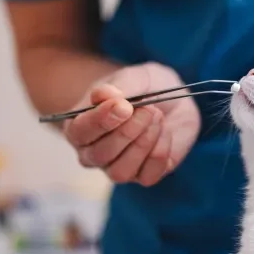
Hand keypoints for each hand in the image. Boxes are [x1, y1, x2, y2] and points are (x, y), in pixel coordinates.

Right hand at [63, 62, 199, 186]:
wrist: (174, 100)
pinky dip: (160, 152)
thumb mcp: (137, 77)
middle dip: (127, 132)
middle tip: (148, 110)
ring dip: (143, 143)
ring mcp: (117, 167)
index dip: (100, 120)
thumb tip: (104, 95)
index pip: (79, 132)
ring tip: (157, 117)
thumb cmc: (146, 87)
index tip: (124, 106)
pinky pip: (148, 176)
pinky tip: (165, 131)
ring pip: (120, 171)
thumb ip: (120, 85)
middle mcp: (93, 152)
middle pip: (99, 155)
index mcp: (81, 125)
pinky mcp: (144, 176)